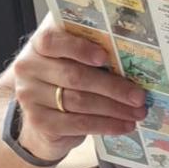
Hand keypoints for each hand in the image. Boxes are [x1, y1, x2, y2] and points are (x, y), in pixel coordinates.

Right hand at [10, 16, 147, 161]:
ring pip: (80, 101)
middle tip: (140, 96)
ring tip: (138, 112)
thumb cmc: (63, 80)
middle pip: (75, 76)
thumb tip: (129, 48)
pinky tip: (124, 126)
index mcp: (38, 45)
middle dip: (113, 87)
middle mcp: (28, 68)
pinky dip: (106, 125)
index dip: (78, 48)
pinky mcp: (40, 122)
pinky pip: (78, 124)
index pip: (52, 41)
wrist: (39, 119)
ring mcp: (30, 97)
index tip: (105, 57)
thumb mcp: (70, 60)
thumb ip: (88, 48)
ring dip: (115, 109)